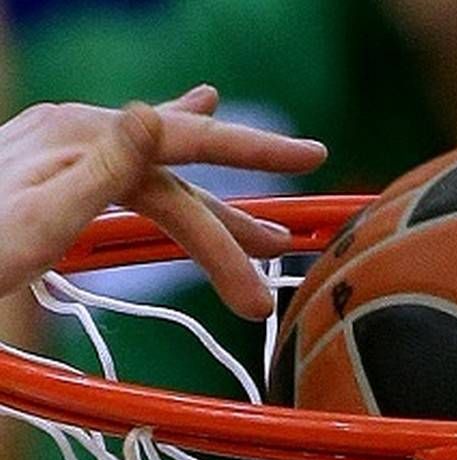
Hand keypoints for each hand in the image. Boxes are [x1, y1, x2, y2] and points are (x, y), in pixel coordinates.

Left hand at [0, 84, 326, 318]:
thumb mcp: (39, 221)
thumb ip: (102, 170)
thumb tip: (152, 114)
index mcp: (85, 142)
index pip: (185, 150)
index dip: (251, 155)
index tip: (311, 159)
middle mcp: (84, 133)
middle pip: (181, 174)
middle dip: (236, 218)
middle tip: (287, 249)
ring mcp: (72, 144)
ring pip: (164, 173)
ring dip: (216, 203)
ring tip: (267, 220)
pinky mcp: (64, 162)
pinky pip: (135, 153)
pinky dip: (172, 138)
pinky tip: (195, 106)